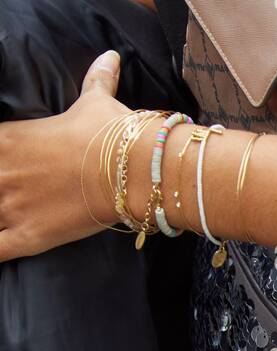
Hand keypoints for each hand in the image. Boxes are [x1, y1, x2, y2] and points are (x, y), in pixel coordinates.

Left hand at [0, 51, 129, 261]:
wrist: (133, 169)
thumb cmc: (111, 134)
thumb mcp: (96, 101)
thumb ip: (95, 80)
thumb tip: (111, 58)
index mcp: (7, 138)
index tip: (5, 168)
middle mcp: (2, 171)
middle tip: (11, 192)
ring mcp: (12, 205)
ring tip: (7, 216)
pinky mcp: (28, 236)